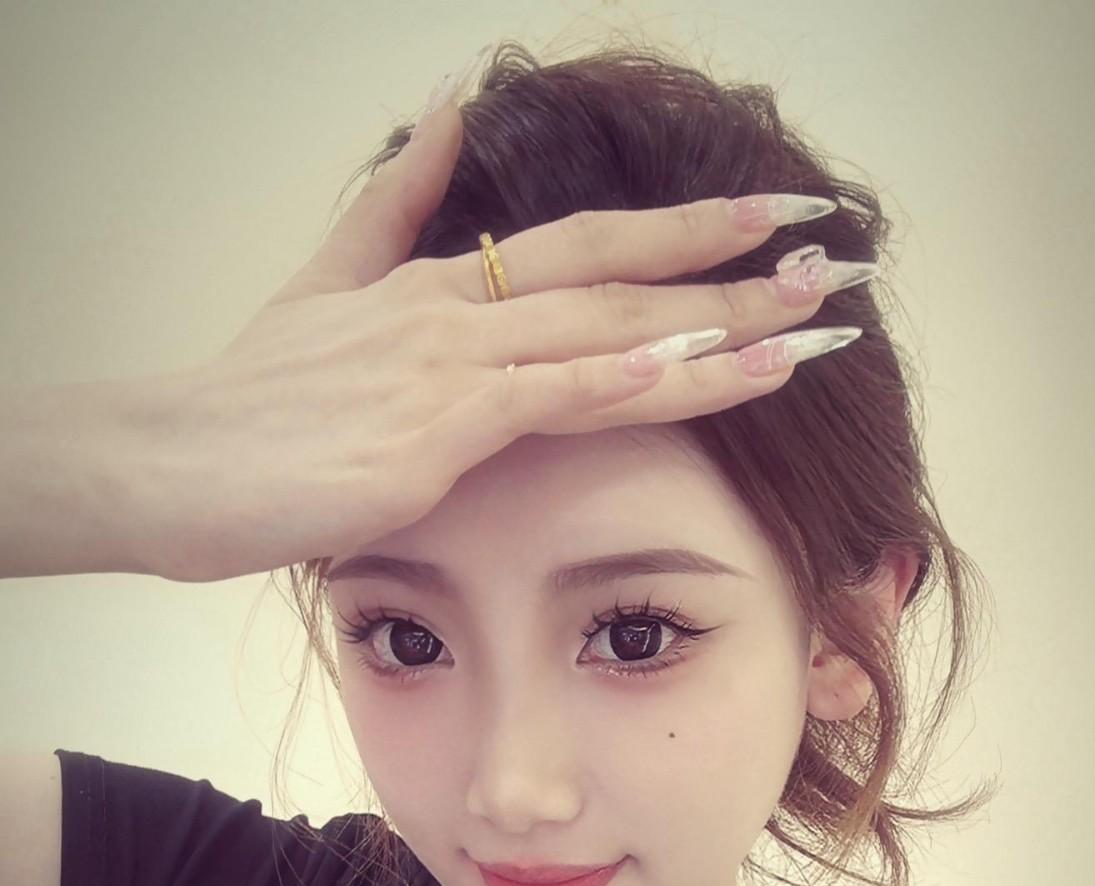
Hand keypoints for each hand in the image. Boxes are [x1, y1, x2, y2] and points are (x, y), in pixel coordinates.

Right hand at [148, 100, 860, 583]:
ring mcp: (449, 368)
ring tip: (810, 325)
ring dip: (717, 328)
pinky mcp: (434, 433)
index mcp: (438, 292)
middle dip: (734, 266)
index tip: (767, 217)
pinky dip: (632, 379)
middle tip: (833, 258)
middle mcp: (457, 315)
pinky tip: (702, 369)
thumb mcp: (318, 292)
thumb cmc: (242, 409)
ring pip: (608, 334)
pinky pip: (555, 396)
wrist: (165, 465)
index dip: (682, 231)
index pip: (585, 249)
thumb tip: (449, 116)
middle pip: (619, 276)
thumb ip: (388, 210)